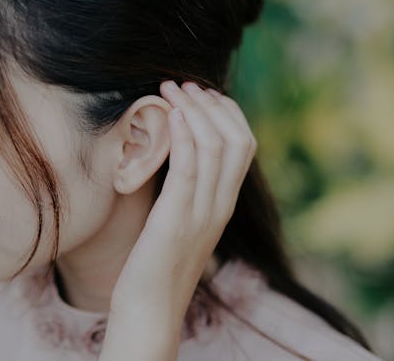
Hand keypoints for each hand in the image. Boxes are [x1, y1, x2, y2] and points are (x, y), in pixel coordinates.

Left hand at [99, 81, 256, 360]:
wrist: (149, 309)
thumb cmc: (156, 263)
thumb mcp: (181, 220)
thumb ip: (188, 190)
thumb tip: (177, 155)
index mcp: (224, 204)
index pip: (244, 145)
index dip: (227, 112)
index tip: (200, 93)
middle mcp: (221, 205)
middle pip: (236, 139)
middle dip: (211, 103)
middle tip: (184, 84)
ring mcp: (203, 213)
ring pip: (215, 145)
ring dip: (194, 109)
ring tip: (171, 89)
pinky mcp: (177, 219)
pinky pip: (190, 167)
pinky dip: (184, 134)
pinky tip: (171, 114)